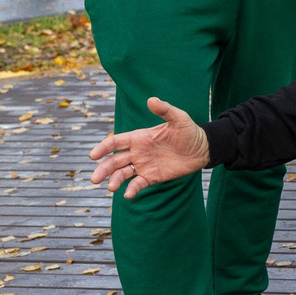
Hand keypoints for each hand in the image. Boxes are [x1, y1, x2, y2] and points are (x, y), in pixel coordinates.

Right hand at [88, 98, 208, 196]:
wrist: (202, 149)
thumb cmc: (189, 131)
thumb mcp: (178, 118)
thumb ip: (165, 110)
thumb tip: (151, 100)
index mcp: (138, 137)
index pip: (115, 142)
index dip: (103, 148)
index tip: (93, 155)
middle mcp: (137, 152)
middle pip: (114, 161)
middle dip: (103, 169)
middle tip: (94, 179)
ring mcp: (143, 165)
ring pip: (122, 174)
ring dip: (114, 180)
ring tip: (111, 188)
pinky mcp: (152, 177)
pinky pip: (138, 184)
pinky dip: (132, 190)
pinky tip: (128, 194)